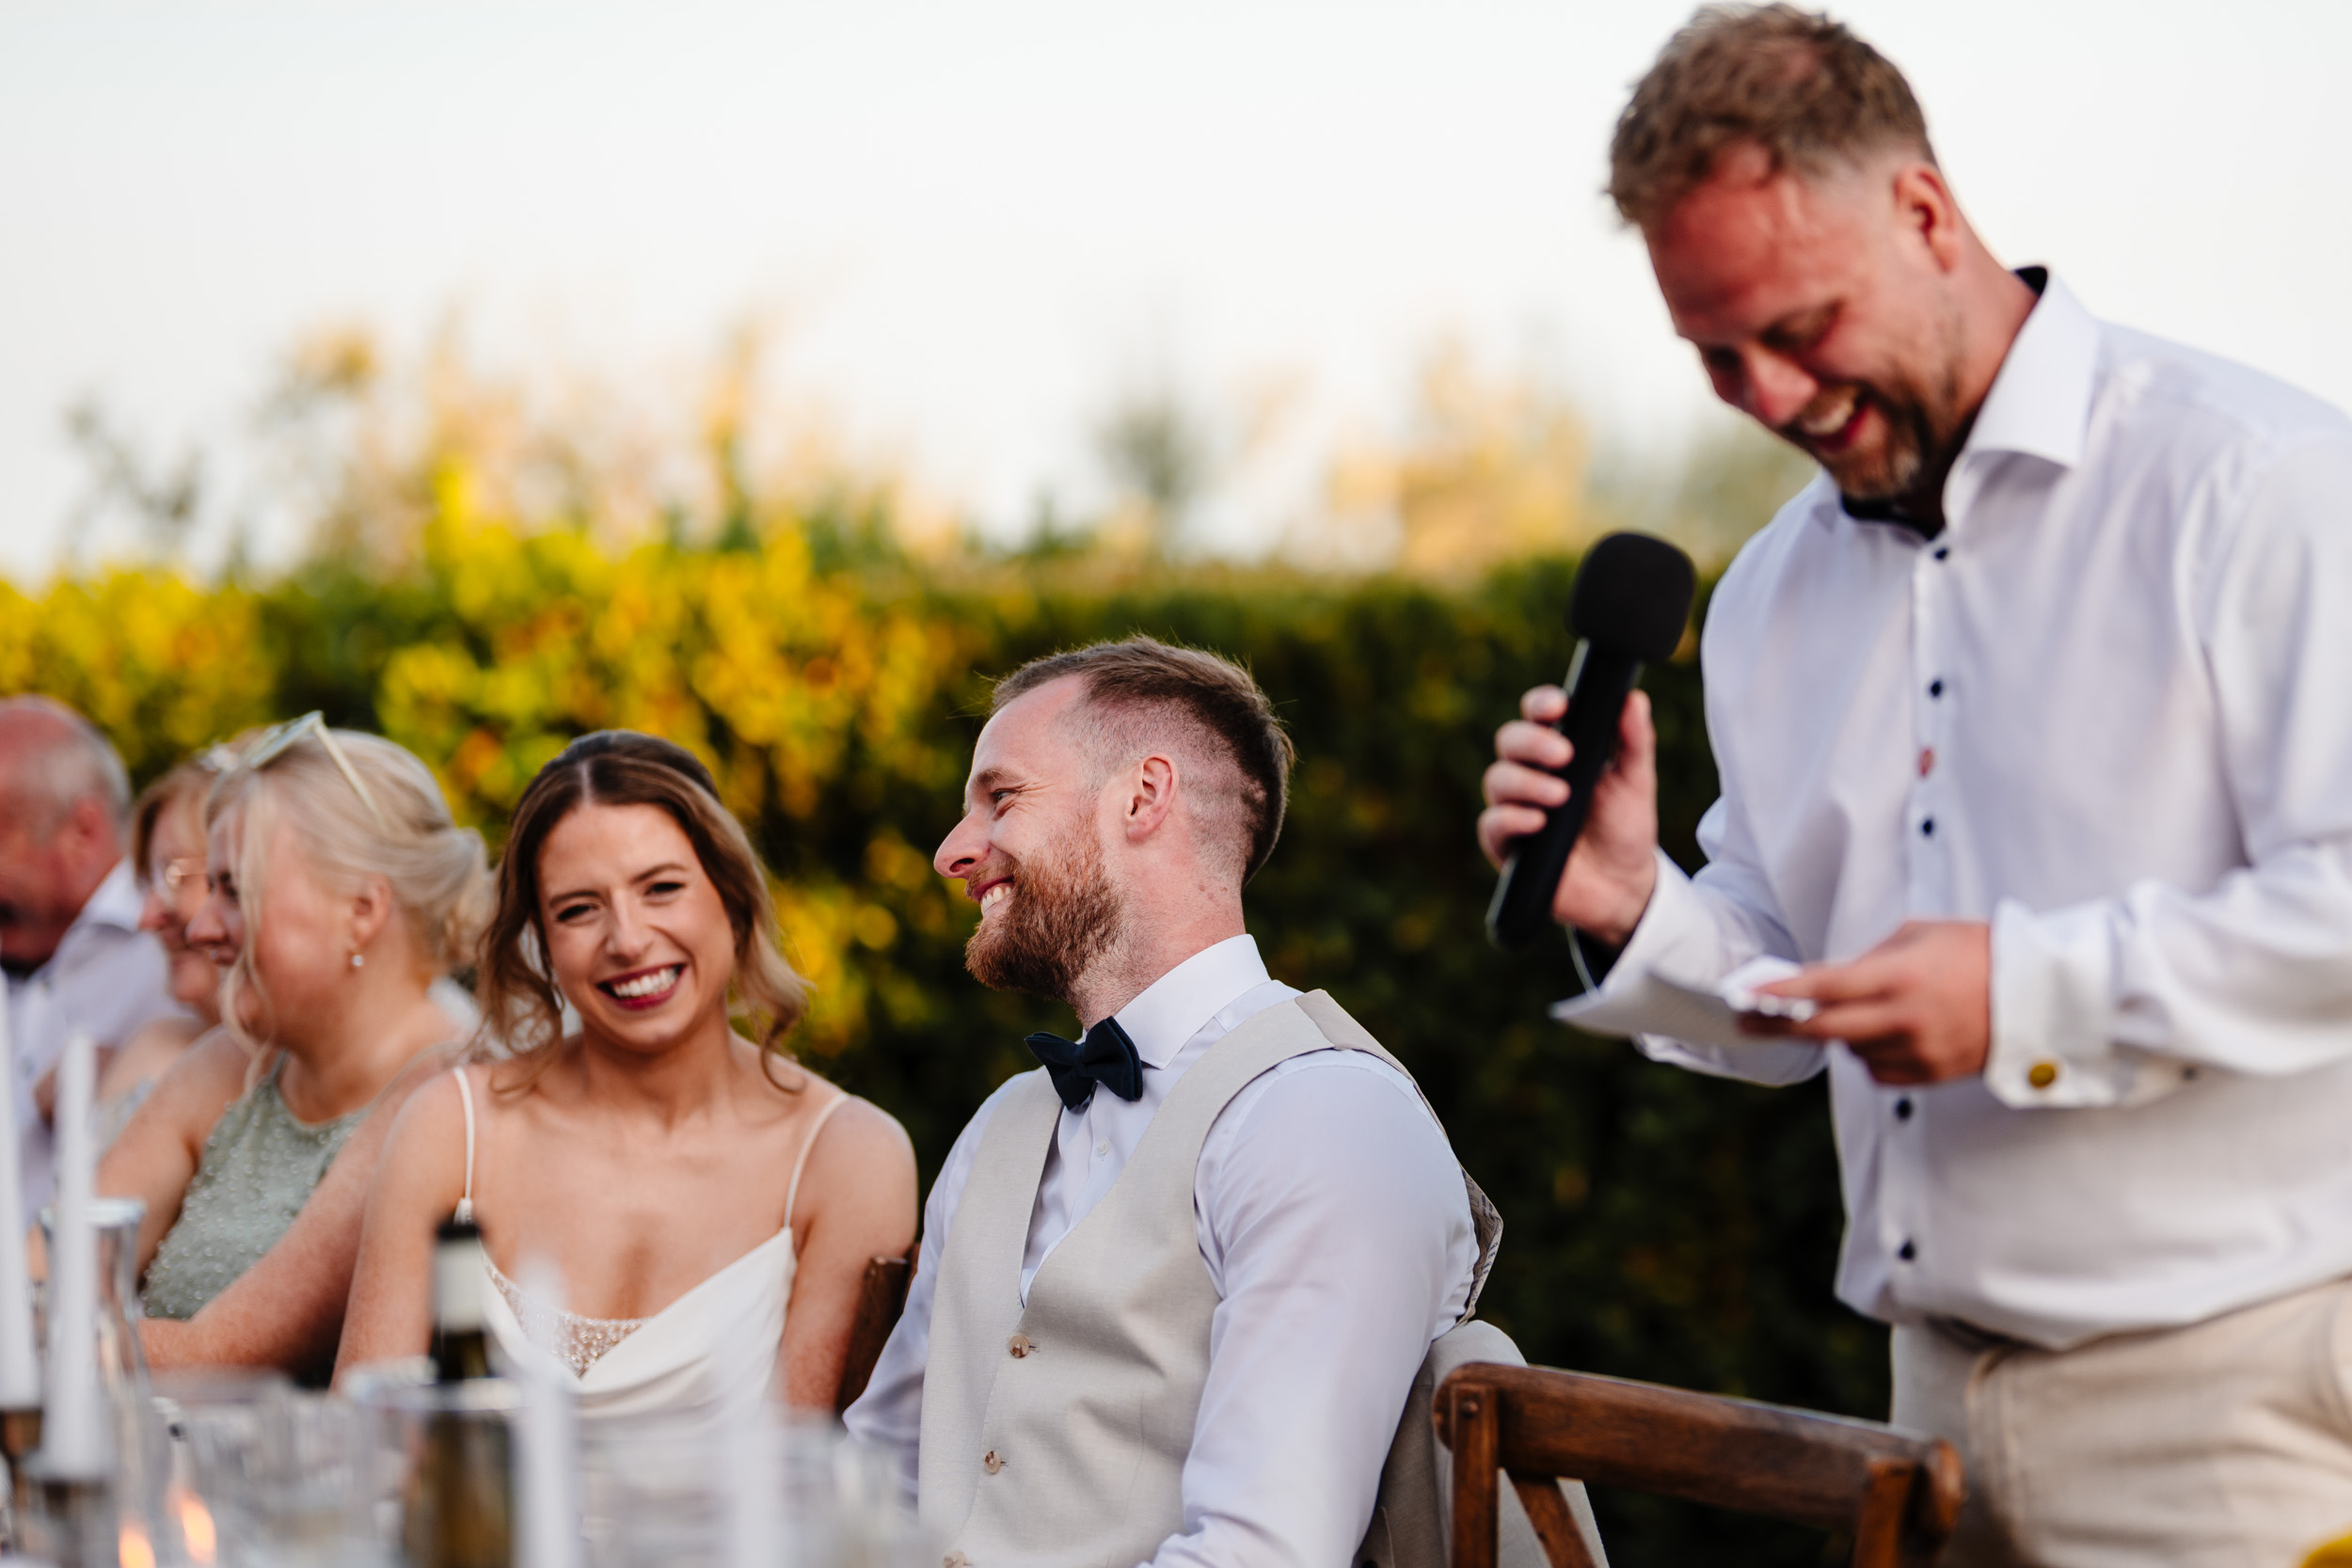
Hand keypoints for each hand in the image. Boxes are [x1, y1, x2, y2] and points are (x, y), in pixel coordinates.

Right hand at [1477, 686, 1659, 945]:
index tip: (1560, 707)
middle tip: (1565, 756)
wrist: (1622, 885)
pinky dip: (1512, 819)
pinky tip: (1537, 822)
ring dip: (1526, 783)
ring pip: (1497, 779)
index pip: (1537, 715)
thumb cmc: (1624, 826)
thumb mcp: (1636, 782)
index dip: (1541, 704)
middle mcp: (1529, 773)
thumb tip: (1634, 699)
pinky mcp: (1505, 844)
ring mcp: (1514, 807)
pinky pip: (1492, 824)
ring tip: (1560, 796)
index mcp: (1558, 749)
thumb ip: (1634, 741)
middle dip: (1532, 743)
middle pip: (1509, 740)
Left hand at [1747, 921, 1990, 1084]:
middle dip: (1779, 1026)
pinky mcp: (1932, 1074)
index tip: (1749, 994)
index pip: (1825, 986)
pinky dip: (1869, 1054)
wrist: (2040, 994)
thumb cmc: (1979, 951)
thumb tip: (1829, 980)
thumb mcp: (1921, 933)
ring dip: (1839, 1034)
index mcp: (1901, 975)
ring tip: (1857, 1011)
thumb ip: (1870, 957)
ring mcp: (1919, 1051)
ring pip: (1850, 1051)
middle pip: (1824, 1029)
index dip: (1781, 993)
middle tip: (1748, 1022)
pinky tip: (1882, 1034)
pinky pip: (1877, 1072)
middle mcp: (1905, 1017)